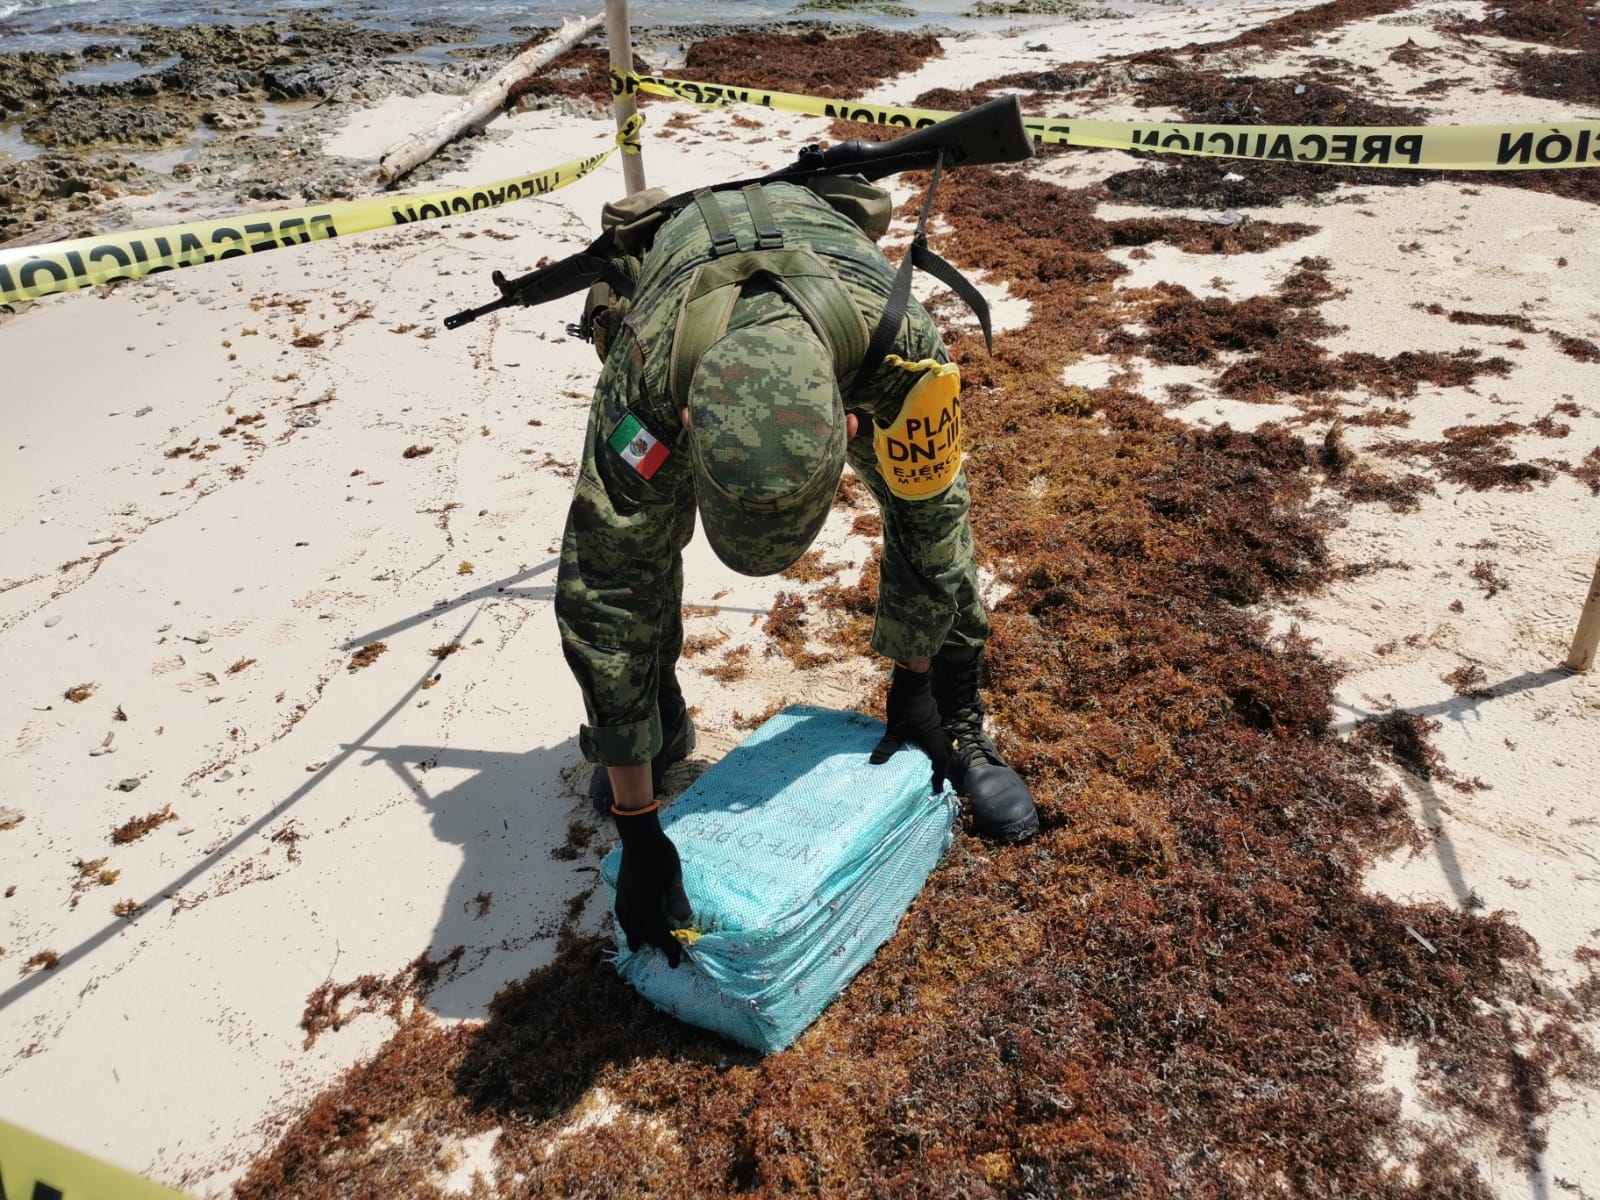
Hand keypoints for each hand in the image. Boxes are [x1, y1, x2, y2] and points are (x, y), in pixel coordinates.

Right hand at [612, 806, 692, 967]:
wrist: (639, 836)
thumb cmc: (660, 854)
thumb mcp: (673, 875)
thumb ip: (677, 898)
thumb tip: (685, 920)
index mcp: (647, 905)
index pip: (658, 934)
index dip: (667, 949)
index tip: (675, 961)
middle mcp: (633, 906)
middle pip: (643, 932)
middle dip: (654, 946)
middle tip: (665, 955)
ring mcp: (624, 898)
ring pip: (629, 925)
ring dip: (636, 937)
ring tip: (638, 947)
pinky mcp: (621, 889)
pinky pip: (621, 914)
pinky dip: (625, 924)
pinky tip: (627, 922)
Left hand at [869, 665, 951, 791]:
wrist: (913, 680)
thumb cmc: (904, 704)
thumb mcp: (894, 727)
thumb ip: (887, 745)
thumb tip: (875, 763)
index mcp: (931, 738)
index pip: (940, 761)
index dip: (940, 776)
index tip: (937, 788)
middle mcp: (937, 732)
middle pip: (946, 753)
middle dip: (943, 767)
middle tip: (936, 778)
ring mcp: (935, 722)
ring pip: (943, 742)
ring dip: (940, 755)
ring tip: (930, 764)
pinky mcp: (931, 716)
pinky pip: (938, 734)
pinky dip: (935, 744)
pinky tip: (922, 744)